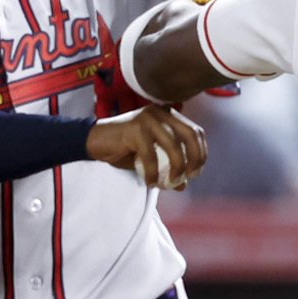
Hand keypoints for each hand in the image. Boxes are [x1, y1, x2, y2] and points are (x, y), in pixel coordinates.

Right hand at [88, 104, 207, 188]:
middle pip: (190, 134)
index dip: (201, 152)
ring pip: (173, 145)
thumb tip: (183, 185)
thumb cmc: (125, 149)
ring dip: (177, 167)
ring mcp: (148, 118)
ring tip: (171, 182)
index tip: (197, 171)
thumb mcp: (151, 159)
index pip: (195, 131)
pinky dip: (153, 172)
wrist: (96, 141)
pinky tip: (151, 182)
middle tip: (191, 176)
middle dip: (195, 158)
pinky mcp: (134, 128)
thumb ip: (167, 167)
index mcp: (168, 115)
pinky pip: (151, 155)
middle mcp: (161, 113)